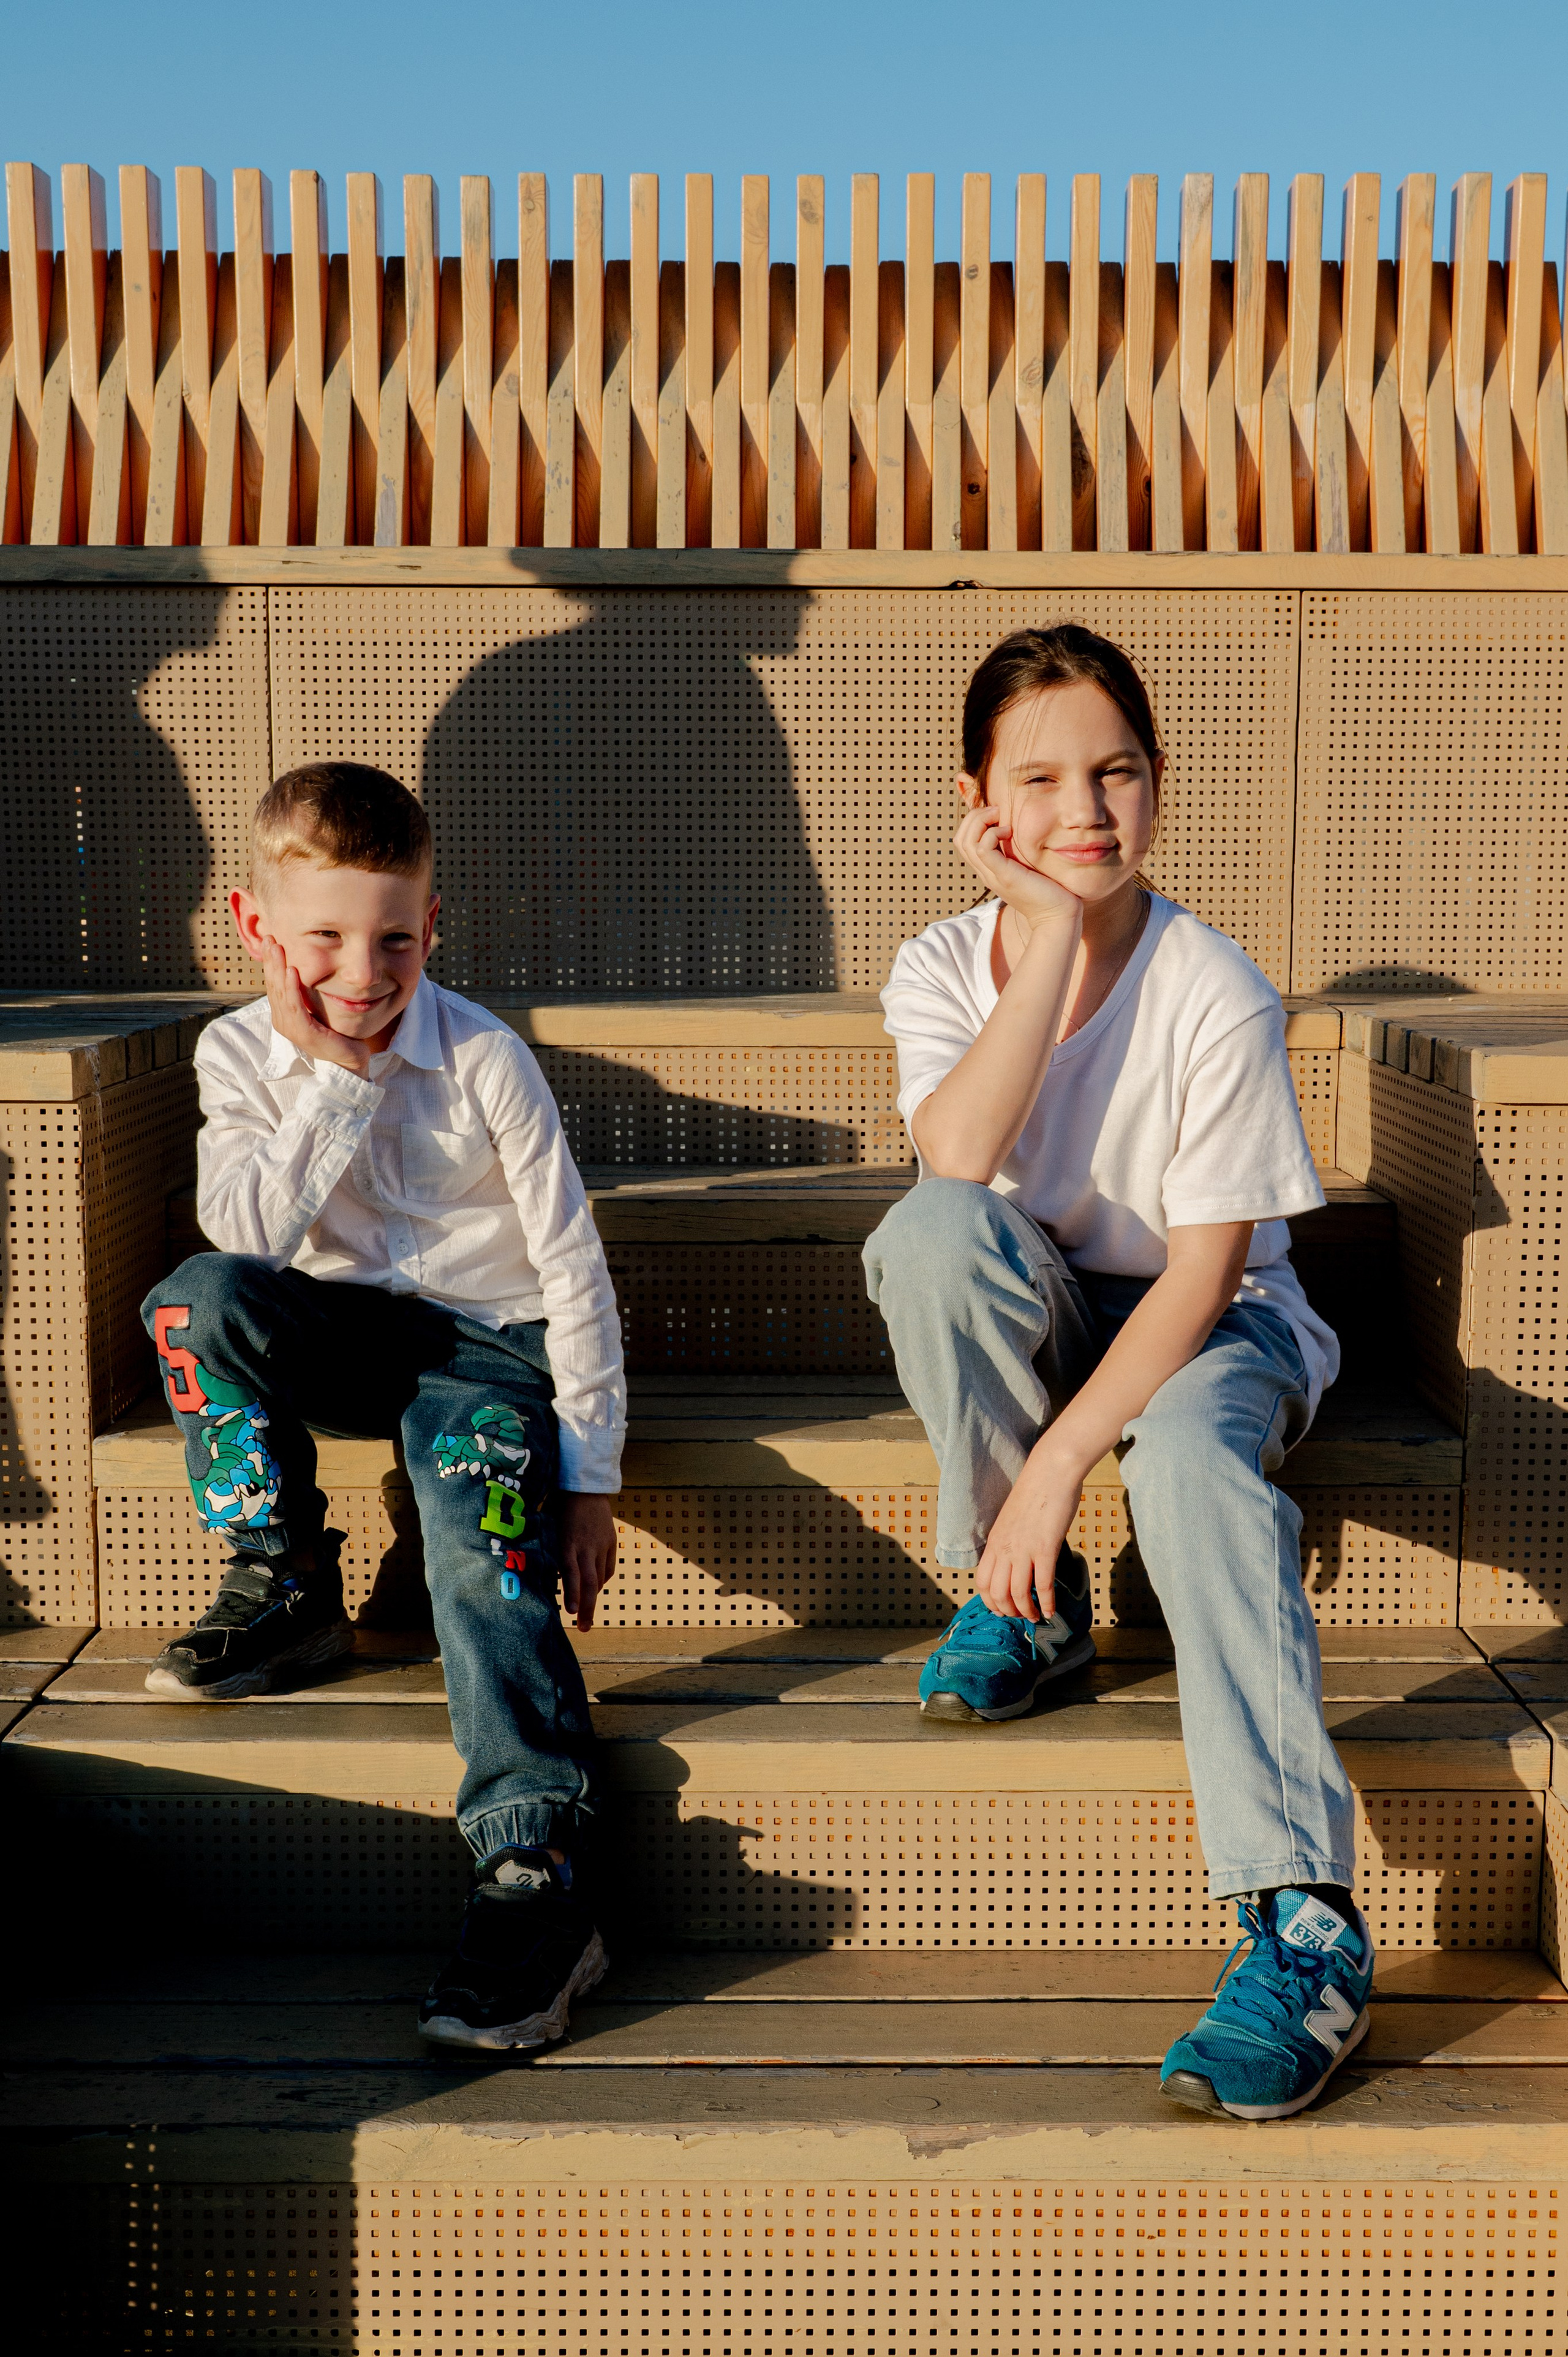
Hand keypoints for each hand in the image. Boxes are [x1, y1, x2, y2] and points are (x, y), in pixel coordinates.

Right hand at [261, 938, 372, 1076]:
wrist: (349, 1059)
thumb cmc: (335, 1033)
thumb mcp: (316, 1009)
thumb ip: (305, 994)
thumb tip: (300, 968)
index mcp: (284, 1014)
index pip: (274, 983)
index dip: (270, 962)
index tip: (270, 940)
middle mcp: (283, 1021)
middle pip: (274, 985)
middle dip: (271, 960)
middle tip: (269, 938)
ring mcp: (292, 1028)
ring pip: (281, 993)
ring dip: (278, 969)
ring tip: (278, 949)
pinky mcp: (304, 1033)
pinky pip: (295, 1007)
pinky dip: (292, 988)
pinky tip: (292, 971)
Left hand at [560, 1493, 617, 1630]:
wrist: (585, 1486)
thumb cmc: (559, 1506)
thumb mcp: (549, 1527)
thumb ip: (550, 1551)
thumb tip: (543, 1576)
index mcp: (567, 1541)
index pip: (571, 1572)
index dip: (572, 1593)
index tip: (571, 1612)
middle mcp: (586, 1545)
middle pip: (589, 1582)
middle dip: (588, 1608)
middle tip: (584, 1628)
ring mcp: (601, 1544)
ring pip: (600, 1577)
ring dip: (593, 1597)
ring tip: (586, 1614)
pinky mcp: (610, 1541)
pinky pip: (608, 1568)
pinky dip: (601, 1581)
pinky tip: (594, 1588)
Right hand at [954, 805, 1085, 933]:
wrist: (1057, 917)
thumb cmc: (1049, 892)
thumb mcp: (1029, 868)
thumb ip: (1021, 855)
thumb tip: (1023, 834)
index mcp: (990, 870)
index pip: (964, 842)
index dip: (974, 822)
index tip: (998, 815)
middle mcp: (986, 873)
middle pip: (960, 839)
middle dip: (974, 817)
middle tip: (997, 812)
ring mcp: (992, 875)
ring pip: (965, 842)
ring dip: (980, 821)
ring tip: (1001, 819)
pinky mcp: (1004, 876)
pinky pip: (982, 849)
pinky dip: (992, 834)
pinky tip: (1009, 832)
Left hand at [975, 1445, 1079, 1620]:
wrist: (1051, 1471)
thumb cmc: (1035, 1491)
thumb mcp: (1013, 1520)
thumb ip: (1011, 1541)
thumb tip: (1018, 1561)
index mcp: (994, 1541)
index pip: (981, 1582)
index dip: (990, 1602)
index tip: (1001, 1609)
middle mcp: (1004, 1548)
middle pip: (997, 1593)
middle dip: (1007, 1611)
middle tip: (1020, 1616)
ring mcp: (1024, 1549)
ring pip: (1017, 1594)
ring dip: (1027, 1611)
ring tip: (1036, 1617)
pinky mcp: (1046, 1548)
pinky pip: (1043, 1585)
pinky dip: (1047, 1603)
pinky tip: (1052, 1610)